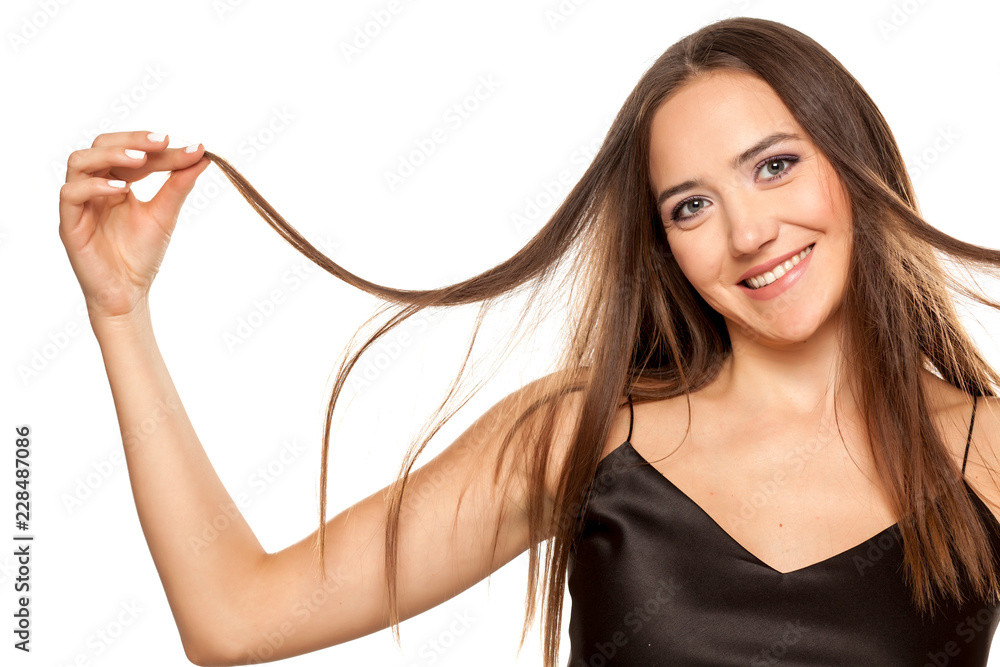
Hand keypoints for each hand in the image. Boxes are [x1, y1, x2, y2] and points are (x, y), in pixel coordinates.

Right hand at [59, 131, 209, 322]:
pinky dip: (95, 186)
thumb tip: (202, 155)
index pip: (132, 152)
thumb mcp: (164, 214)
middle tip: (163, 142)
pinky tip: (122, 189)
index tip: (189, 147)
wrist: (129, 293)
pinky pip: (71, 194)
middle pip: (101, 145)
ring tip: (140, 160)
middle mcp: (94, 186)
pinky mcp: (69, 223)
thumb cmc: (141, 255)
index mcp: (115, 181)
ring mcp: (80, 203)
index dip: (157, 147)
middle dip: (132, 140)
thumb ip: (178, 184)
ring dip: (110, 155)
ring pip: (79, 162)